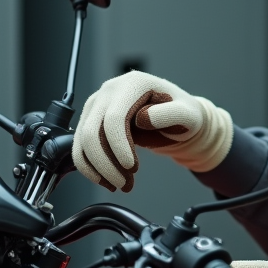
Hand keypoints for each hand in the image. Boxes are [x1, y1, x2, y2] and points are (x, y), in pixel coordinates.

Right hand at [72, 70, 232, 191]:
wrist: (176, 119)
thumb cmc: (183, 115)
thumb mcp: (187, 114)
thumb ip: (169, 114)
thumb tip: (143, 118)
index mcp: (133, 84)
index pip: (115, 117)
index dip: (119, 146)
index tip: (132, 167)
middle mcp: (110, 90)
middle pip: (93, 131)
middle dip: (106, 163)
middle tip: (125, 183)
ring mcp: (98, 104)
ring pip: (83, 141)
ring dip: (98, 169)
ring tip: (120, 183)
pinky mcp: (91, 120)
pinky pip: (81, 147)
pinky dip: (90, 168)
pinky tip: (106, 179)